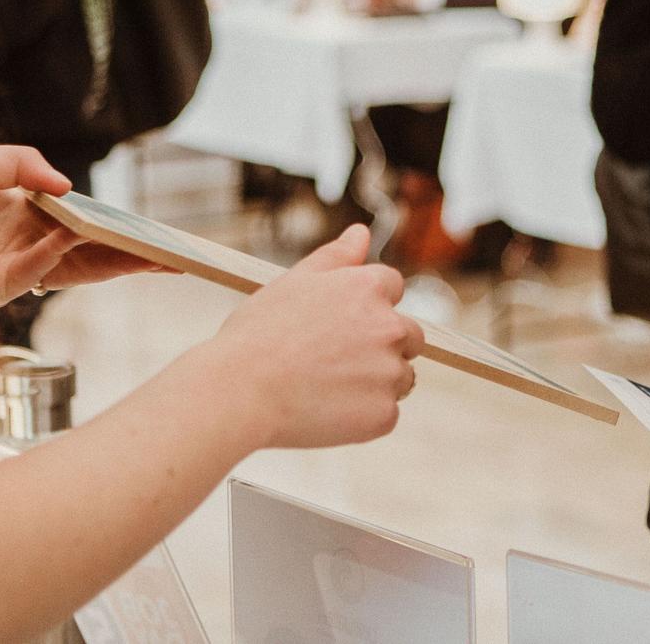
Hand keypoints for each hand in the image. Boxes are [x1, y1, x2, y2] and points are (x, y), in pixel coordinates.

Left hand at [0, 145, 159, 308]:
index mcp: (27, 221)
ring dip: (109, 263)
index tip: (150, 234)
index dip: (117, 234)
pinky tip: (73, 234)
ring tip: (148, 258)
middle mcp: (26, 248)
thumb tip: (68, 188)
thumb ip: (27, 164)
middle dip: (130, 258)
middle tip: (170, 258)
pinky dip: (53, 252)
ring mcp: (13, 269)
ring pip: (73, 270)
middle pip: (90, 257)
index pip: (84, 232)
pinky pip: (33, 270)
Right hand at [206, 225, 423, 449]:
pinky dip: (363, 416)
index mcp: (368, 288)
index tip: (338, 324)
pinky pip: (385, 414)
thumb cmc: (259, 334)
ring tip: (326, 387)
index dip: (365, 306)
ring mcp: (389, 373)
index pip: (393, 288)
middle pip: (409, 335)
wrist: (240, 391)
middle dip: (382, 345)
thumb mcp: (295, 282)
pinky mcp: (384, 414)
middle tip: (333, 360)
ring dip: (375, 383)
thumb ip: (336, 257)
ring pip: (400, 378)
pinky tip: (326, 411)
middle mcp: (389, 327)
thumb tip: (362, 233)